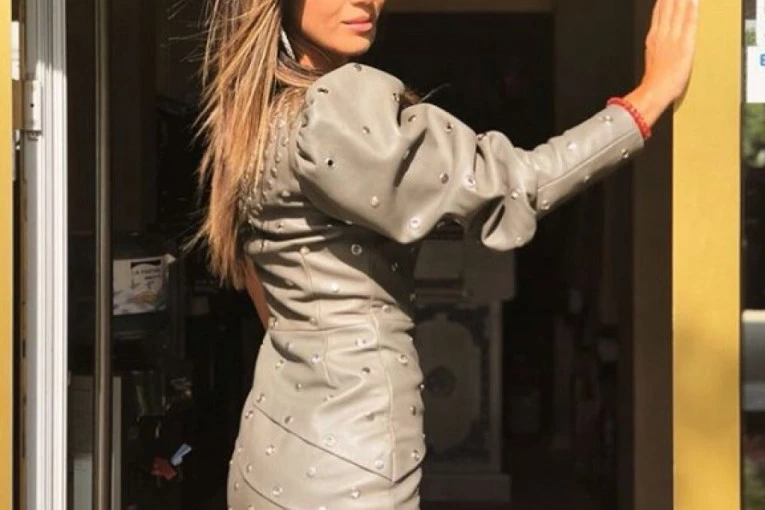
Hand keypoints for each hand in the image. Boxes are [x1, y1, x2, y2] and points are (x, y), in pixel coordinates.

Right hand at [624, 0, 698, 126]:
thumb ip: (655, 47)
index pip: (659, 13)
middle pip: (667, 8)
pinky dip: (691, 9)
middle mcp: (662, 34)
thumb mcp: (651, 59)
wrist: (655, 91)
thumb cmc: (655, 81)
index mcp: (653, 38)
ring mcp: (673, 37)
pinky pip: (689, 22)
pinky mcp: (684, 43)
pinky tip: (694, 0)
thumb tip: (656, 42)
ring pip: (677, 11)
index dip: (663, 1)